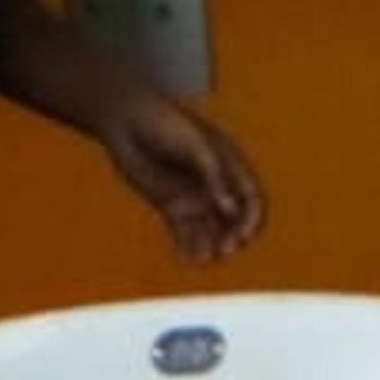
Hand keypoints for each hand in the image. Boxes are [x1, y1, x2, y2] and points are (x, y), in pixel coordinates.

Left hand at [101, 88, 265, 263]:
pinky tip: (185, 257)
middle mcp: (215, 185)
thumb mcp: (196, 146)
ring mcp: (193, 197)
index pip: (251, 199)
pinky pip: (184, 233)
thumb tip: (230, 210)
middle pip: (234, 221)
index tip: (243, 236)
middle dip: (232, 237)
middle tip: (223, 250)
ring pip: (210, 231)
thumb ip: (214, 176)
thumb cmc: (166, 124)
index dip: (252, 219)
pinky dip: (188, 247)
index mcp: (229, 166)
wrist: (127, 121)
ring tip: (204, 258)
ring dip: (211, 246)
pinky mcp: (171, 207)